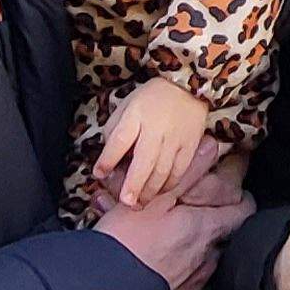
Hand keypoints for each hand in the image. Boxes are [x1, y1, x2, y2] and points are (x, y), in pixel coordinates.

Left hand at [92, 79, 214, 211]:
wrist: (188, 85)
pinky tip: (160, 191)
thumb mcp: (127, 104)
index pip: (119, 140)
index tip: (99, 174)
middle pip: (144, 162)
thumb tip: (109, 155)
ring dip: (150, 190)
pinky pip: (180, 171)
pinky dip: (169, 184)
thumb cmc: (152, 97)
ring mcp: (175, 139)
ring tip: (140, 203)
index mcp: (136, 115)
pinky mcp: (190, 146)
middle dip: (133, 185)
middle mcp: (156, 129)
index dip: (107, 160)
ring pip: (163, 171)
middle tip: (126, 202)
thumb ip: (116, 128)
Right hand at [95, 174, 252, 289]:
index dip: (242, 199)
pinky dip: (171, 272)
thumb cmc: (126, 245)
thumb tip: (212, 147)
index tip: (237, 192)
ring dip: (184, 249)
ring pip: (199, 260)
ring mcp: (194, 285)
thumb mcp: (153, 199)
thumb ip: (186, 173)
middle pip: (221, 237)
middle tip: (187, 215)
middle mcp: (207, 258)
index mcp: (204, 229)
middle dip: (207, 225)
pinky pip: (182, 284)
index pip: (242, 210)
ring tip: (156, 240)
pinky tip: (148, 266)